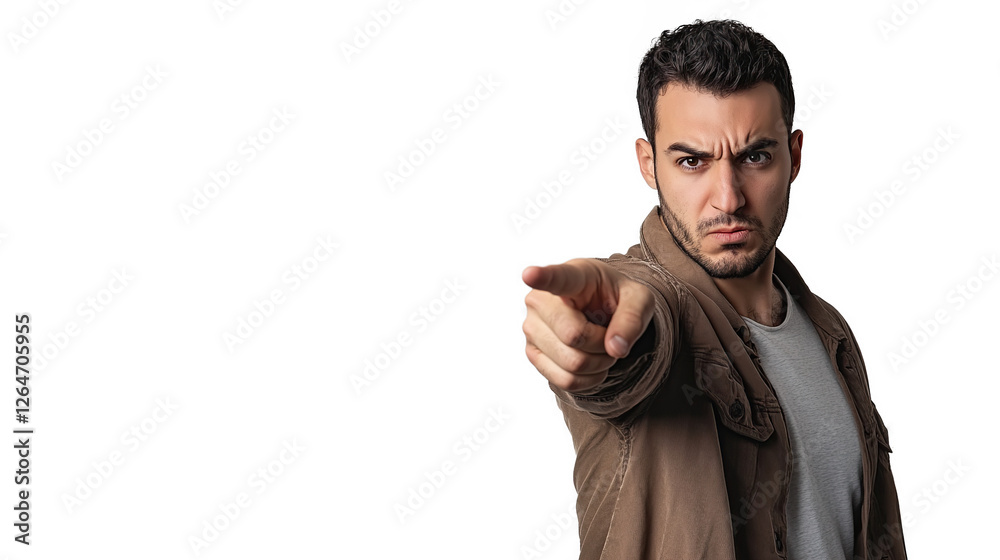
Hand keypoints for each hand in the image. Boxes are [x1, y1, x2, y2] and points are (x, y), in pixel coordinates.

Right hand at [522, 258, 654, 391]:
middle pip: (573, 335)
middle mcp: (541, 300)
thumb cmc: (616, 298)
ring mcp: (532, 327)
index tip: (529, 274)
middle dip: (602, 344)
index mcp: (571, 276)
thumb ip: (632, 319)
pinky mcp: (532, 353)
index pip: (555, 277)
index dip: (541, 277)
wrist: (601, 311)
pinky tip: (591, 363)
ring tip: (600, 346)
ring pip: (572, 363)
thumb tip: (615, 349)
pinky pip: (565, 380)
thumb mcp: (639, 299)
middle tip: (609, 334)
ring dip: (598, 363)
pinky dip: (587, 379)